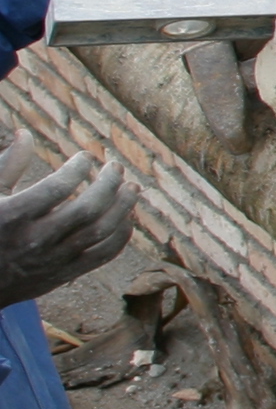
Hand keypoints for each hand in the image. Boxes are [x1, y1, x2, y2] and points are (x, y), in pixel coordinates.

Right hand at [0, 134, 135, 309]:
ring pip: (100, 232)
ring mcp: (52, 260)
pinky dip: (121, 235)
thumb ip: (7, 165)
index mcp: (12, 216)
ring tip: (131, 186)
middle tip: (115, 166)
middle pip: (86, 210)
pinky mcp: (63, 275)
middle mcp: (34, 240)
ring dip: (122, 207)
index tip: (84, 157)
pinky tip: (126, 216)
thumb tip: (25, 134)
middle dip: (108, 183)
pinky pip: (103, 255)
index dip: (77, 168)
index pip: (56, 188)